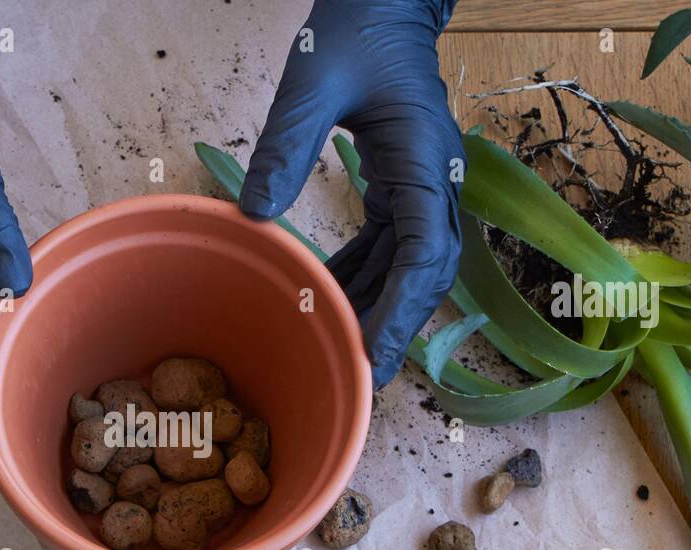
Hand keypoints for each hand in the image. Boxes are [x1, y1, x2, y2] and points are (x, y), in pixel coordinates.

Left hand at [242, 0, 462, 388]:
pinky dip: (363, 273)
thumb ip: (286, 143)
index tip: (375, 351)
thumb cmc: (355, 30)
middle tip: (363, 372)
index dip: (403, 308)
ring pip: (408, 263)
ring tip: (343, 347)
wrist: (381, 1)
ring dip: (377, 304)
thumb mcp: (313, 80)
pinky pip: (388, 242)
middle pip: (427, 270)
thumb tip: (255, 214)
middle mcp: (435, 182)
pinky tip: (329, 294)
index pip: (426, 252)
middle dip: (397, 322)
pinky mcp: (401, 183)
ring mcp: (421, 184)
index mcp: (427, 162)